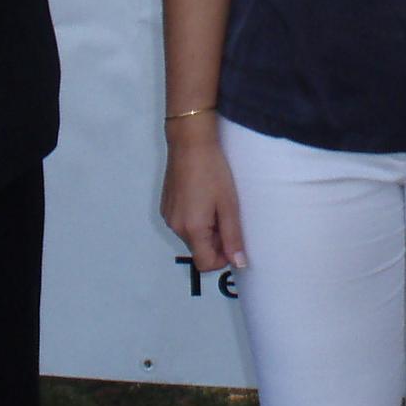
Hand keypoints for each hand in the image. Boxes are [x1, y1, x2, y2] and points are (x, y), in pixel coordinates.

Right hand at [160, 120, 244, 273]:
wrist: (190, 142)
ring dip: (206, 229)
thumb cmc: (213, 171)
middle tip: (226, 215)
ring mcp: (168, 216)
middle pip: (198, 250)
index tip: (233, 239)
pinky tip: (202, 197)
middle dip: (215, 241)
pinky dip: (195, 219)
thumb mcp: (229, 205)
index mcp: (192, 229)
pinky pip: (183, 223)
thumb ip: (233, 237)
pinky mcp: (165, 206)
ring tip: (215, 203)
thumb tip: (239, 263)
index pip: (205, 263)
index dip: (223, 258)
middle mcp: (175, 227)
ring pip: (191, 236)